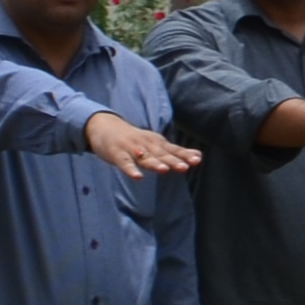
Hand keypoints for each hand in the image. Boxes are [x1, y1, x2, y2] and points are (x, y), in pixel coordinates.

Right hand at [80, 112, 201, 181]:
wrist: (105, 127)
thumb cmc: (135, 140)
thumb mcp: (156, 144)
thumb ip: (174, 153)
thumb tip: (198, 157)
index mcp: (157, 143)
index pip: (173, 150)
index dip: (184, 155)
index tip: (197, 160)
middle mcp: (146, 145)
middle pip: (161, 155)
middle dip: (173, 160)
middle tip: (185, 167)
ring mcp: (131, 149)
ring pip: (145, 158)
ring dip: (154, 163)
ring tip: (164, 170)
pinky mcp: (117, 154)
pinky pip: (124, 163)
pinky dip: (130, 169)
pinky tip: (137, 177)